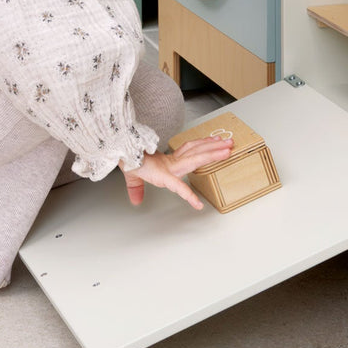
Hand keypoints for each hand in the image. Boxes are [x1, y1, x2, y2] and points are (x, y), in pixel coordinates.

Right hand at [120, 134, 234, 209]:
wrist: (118, 154)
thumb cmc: (127, 162)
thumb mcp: (134, 177)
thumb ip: (137, 188)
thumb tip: (136, 201)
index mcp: (167, 161)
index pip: (189, 149)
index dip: (204, 145)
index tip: (217, 141)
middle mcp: (171, 162)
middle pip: (197, 151)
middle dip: (214, 147)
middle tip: (230, 144)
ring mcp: (169, 166)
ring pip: (196, 157)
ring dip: (212, 152)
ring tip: (227, 149)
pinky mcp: (163, 175)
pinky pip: (179, 187)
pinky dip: (188, 196)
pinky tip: (197, 206)